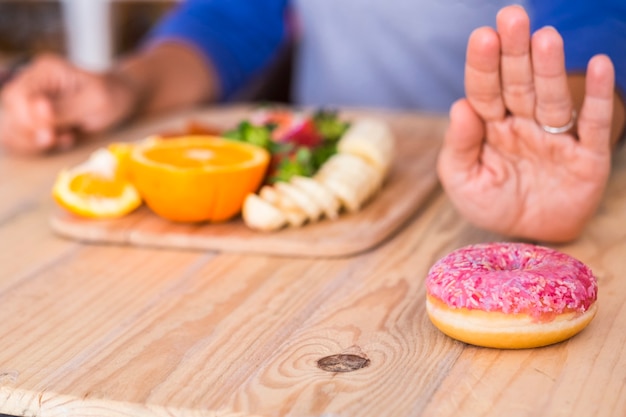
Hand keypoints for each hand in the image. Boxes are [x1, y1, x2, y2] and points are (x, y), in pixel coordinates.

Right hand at [0, 54, 137, 153]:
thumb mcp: (95, 101)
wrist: (120, 99)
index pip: (15, 96)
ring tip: (65, 139)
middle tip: (58, 139)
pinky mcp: (34, 118)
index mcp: (44, 71)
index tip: (50, 133)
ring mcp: (30, 101)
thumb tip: (38, 110)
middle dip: (31, 134)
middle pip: (9, 114)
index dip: (27, 119)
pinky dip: (38, 147)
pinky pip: (21, 139)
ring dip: (34, 143)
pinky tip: (62, 141)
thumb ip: (65, 109)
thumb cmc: (111, 96)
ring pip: (11, 129)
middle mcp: (31, 83)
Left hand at [437, 5, 614, 241]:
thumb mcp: (463, 183)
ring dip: (550, 68)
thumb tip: (459, 107)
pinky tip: (598, 65)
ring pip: (552, 97)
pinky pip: (593, 124)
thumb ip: (458, 147)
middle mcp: (523, 123)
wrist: (530, 238)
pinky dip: (598, 97)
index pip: (485, 90)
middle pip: (518, 83)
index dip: (483, 65)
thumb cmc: (493, 204)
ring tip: (546, 38)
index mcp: (490, 126)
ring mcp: (555, 136)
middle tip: (513, 17)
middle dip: (515, 52)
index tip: (482, 36)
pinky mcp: (586, 155)